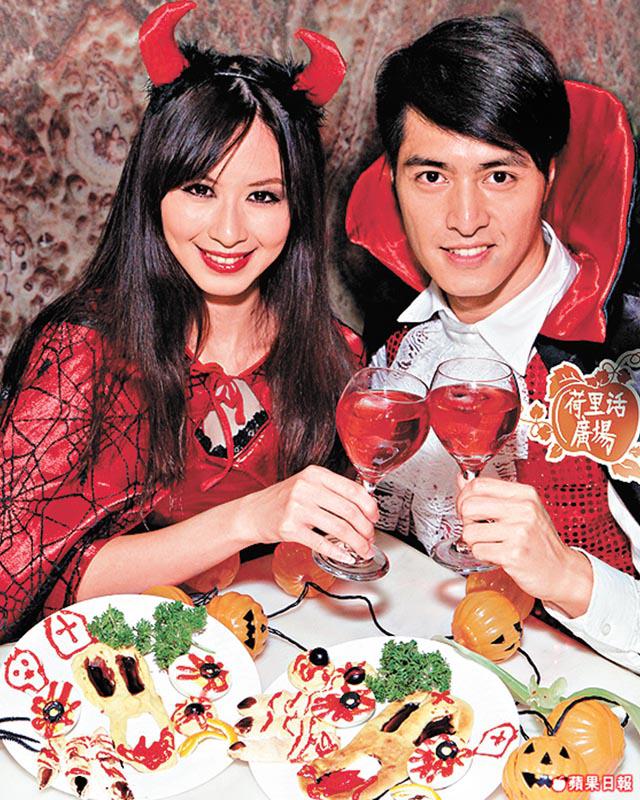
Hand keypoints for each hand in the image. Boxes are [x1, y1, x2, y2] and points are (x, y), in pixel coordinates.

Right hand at [237, 465, 377, 561]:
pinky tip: (346, 556)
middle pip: (348, 510)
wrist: (253, 512)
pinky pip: (321, 542)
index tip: (375, 518)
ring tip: (362, 550)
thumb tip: (364, 505)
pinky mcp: (289, 528)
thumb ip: (332, 490)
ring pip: (339, 528)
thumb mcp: (307, 485)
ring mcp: (297, 508)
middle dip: (365, 528)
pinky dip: (338, 552)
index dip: (369, 506)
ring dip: (356, 543)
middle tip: (370, 538)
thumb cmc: (283, 500)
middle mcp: (306, 488)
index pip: (352, 489)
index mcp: (315, 474)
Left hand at [456, 476, 592, 616]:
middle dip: (465, 521)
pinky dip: (483, 556)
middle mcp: (523, 510)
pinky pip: (478, 551)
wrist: (562, 571)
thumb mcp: (521, 509)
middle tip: (476, 528)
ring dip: (474, 542)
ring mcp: (519, 532)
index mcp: (524, 494)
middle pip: (469, 506)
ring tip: (491, 544)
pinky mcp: (514, 554)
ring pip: (470, 532)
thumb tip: (463, 480)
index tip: (466, 507)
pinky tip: (497, 555)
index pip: (479, 484)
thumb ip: (492, 494)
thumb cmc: (540, 540)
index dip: (464, 497)